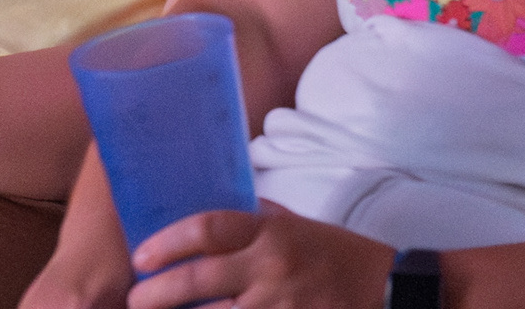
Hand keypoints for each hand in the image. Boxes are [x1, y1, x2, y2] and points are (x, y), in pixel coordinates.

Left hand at [127, 207, 390, 308]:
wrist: (391, 288)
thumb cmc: (335, 254)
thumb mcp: (293, 225)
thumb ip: (254, 224)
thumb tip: (208, 226)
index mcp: (269, 232)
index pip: (208, 229)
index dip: (169, 241)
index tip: (140, 255)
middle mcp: (272, 268)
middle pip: (203, 281)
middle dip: (160, 293)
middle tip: (134, 300)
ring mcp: (285, 306)